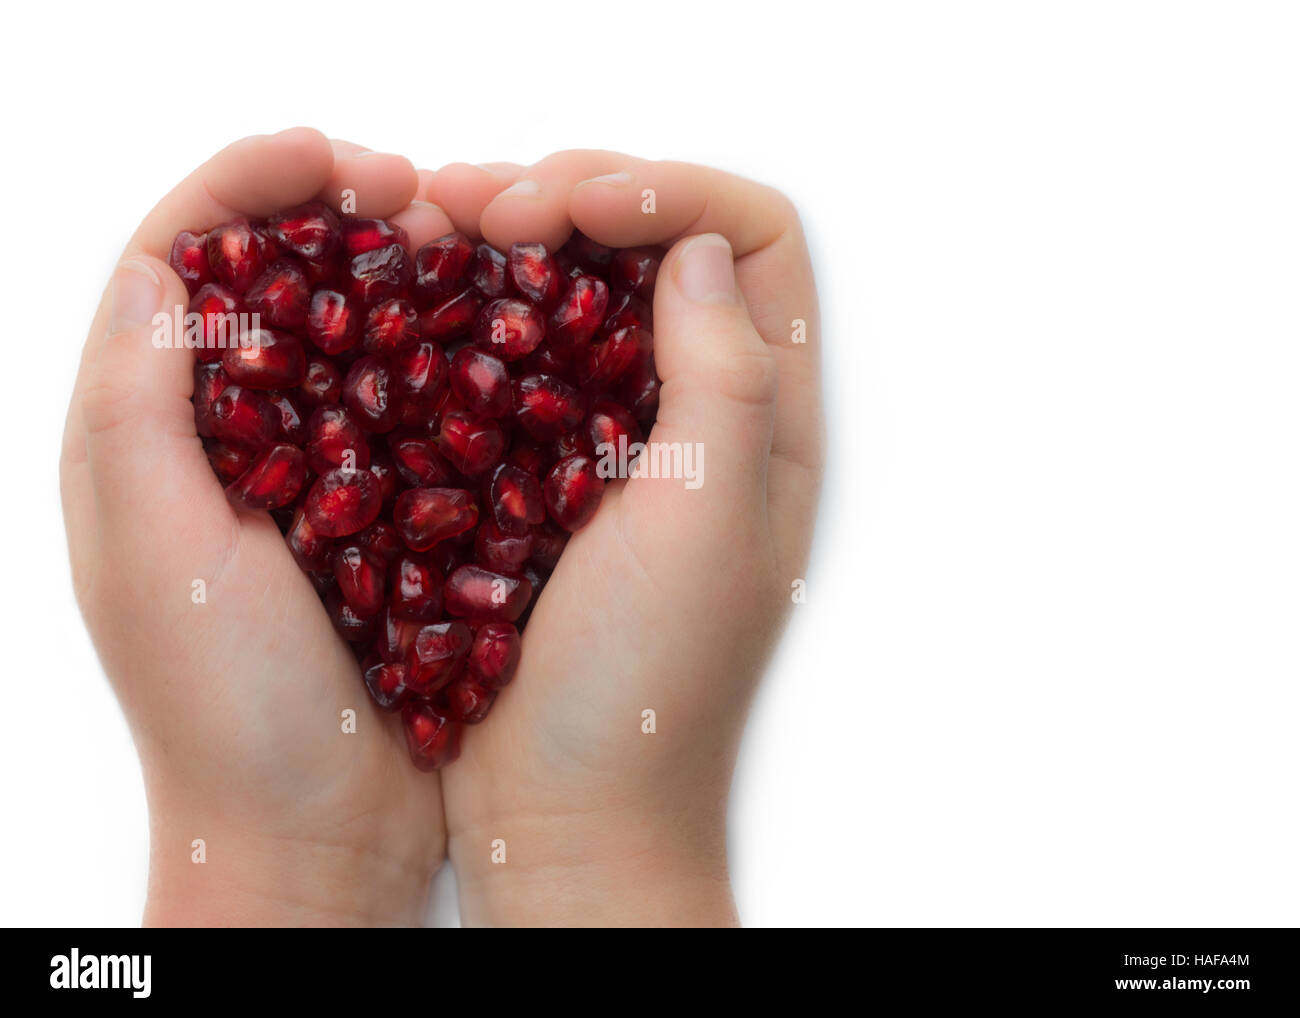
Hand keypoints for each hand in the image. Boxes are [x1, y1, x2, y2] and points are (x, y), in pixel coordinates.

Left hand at [60, 129, 448, 925]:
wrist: (313, 840)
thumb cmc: (226, 714)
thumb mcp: (157, 556)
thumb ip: (137, 413)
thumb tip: (154, 270)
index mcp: (142, 441)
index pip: (172, 266)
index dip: (244, 189)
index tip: (332, 156)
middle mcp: (220, 447)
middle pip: (266, 285)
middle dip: (331, 213)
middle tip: (416, 190)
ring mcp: (306, 483)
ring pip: (347, 341)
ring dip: (398, 278)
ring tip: (464, 248)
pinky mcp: (379, 521)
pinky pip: (410, 415)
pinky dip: (446, 365)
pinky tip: (496, 345)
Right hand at [418, 153, 823, 925]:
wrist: (569, 809)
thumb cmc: (646, 688)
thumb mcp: (707, 522)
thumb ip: (724, 375)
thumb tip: (698, 247)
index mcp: (768, 420)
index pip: (752, 241)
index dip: (668, 192)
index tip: (571, 204)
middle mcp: (704, 415)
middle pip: (661, 248)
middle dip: (577, 195)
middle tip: (479, 202)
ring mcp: (621, 442)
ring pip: (583, 294)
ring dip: (516, 242)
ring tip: (436, 223)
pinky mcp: (544, 473)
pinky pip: (519, 359)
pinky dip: (478, 311)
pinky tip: (424, 298)